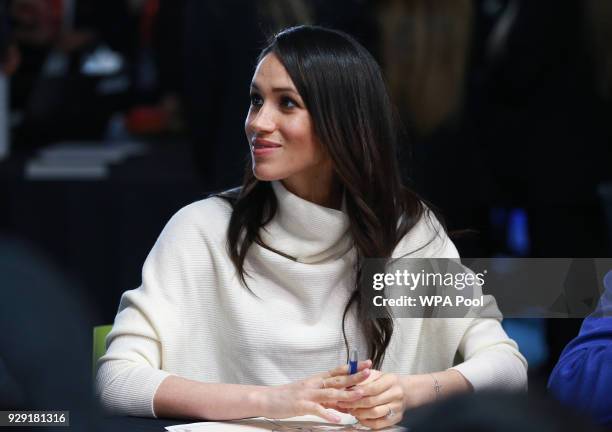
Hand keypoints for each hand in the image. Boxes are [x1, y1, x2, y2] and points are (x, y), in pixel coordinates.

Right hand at [257, 360, 371, 422]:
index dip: (353, 367)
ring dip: (345, 394)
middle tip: (369, 372)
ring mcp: (308, 394)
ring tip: (360, 394)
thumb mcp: (311, 393)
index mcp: (318, 379)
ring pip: (330, 393)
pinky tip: (337, 418)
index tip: (367, 364)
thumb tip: (345, 400)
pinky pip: (316, 409)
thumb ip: (328, 396)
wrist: (267, 399)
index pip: (338, 371)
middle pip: (337, 379)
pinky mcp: (301, 405)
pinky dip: (327, 413)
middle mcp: (315, 384)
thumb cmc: (289, 396)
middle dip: (354, 376)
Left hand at [337, 369, 407, 429]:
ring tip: (351, 410)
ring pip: (375, 414)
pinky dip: (366, 422)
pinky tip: (359, 417)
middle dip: (355, 404)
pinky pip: (379, 424)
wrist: (405, 390)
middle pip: (372, 402)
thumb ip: (362, 378)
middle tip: (344, 404)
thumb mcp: (376, 374)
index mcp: (391, 380)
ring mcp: (397, 407)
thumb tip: (347, 386)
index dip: (358, 392)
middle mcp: (396, 394)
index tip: (346, 394)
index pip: (372, 388)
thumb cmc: (385, 381)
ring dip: (360, 413)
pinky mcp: (396, 418)